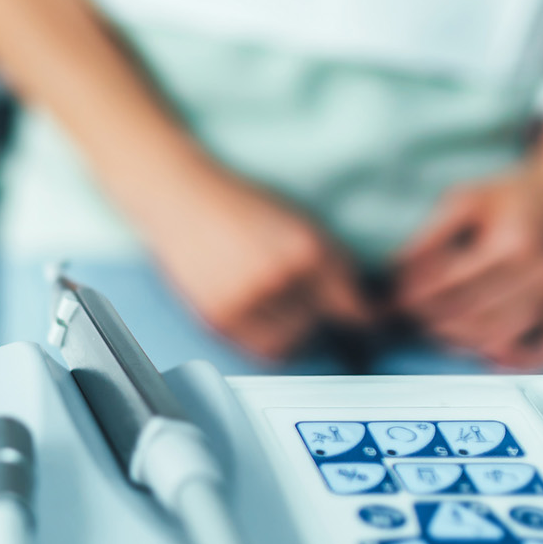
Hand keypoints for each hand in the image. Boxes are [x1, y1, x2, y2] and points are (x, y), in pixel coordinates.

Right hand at [143, 173, 373, 360]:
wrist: (180, 196)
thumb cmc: (238, 205)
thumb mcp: (297, 223)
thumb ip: (328, 263)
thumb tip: (355, 306)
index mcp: (308, 249)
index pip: (352, 305)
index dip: (361, 316)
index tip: (362, 321)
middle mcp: (281, 276)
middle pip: (322, 323)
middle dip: (319, 315)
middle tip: (304, 303)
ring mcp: (248, 299)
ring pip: (293, 340)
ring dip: (293, 330)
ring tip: (276, 306)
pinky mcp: (220, 316)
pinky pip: (261, 347)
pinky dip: (268, 340)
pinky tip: (259, 318)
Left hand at [391, 113, 542, 368]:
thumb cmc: (517, 196)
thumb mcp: (467, 200)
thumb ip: (430, 235)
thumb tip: (397, 270)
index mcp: (513, 242)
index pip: (453, 283)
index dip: (418, 294)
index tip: (398, 297)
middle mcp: (542, 271)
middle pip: (476, 314)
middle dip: (434, 319)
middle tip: (411, 317)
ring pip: (506, 334)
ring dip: (464, 341)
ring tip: (437, 332)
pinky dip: (527, 360)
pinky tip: (494, 359)